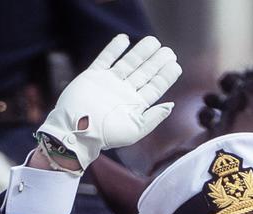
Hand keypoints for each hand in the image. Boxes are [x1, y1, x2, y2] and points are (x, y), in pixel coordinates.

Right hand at [36, 34, 180, 169]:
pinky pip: (105, 59)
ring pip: (128, 63)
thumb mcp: (136, 130)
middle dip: (156, 61)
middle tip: (168, 50)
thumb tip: (171, 105)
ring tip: (153, 41)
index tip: (175, 64)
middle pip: (144, 72)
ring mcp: (109, 83)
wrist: (76, 131)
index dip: (165, 76)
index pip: (155, 87)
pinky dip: (114, 49)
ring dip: (140, 52)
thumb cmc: (106, 136)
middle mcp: (124, 92)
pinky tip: (124, 39)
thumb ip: (154, 117)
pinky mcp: (93, 76)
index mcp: (136, 105)